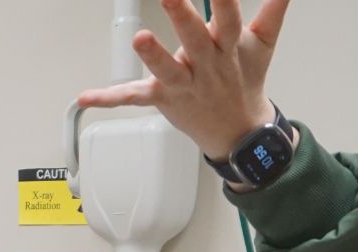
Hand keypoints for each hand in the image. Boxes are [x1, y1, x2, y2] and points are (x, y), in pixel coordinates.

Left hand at [76, 0, 290, 160]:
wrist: (239, 133)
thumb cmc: (244, 80)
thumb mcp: (263, 44)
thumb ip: (273, 10)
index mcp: (229, 48)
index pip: (230, 18)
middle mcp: (207, 66)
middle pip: (196, 40)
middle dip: (184, 16)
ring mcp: (184, 85)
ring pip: (168, 71)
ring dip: (153, 56)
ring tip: (139, 38)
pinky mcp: (163, 101)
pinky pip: (133, 99)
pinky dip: (108, 99)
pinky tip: (85, 98)